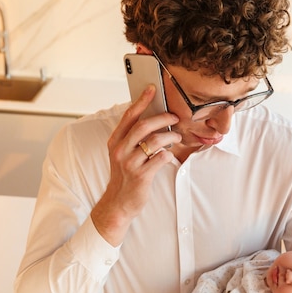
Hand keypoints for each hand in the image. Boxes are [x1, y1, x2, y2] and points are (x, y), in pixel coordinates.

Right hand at [91, 85, 179, 245]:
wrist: (118, 203)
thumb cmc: (124, 177)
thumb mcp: (121, 155)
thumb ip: (131, 138)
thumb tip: (151, 119)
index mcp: (115, 142)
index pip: (129, 116)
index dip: (141, 101)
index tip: (152, 89)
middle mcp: (120, 151)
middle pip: (143, 126)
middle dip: (162, 119)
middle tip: (175, 118)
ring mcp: (130, 164)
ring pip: (154, 141)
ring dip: (170, 137)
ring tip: (176, 138)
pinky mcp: (141, 176)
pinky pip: (160, 158)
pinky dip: (168, 154)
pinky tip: (169, 155)